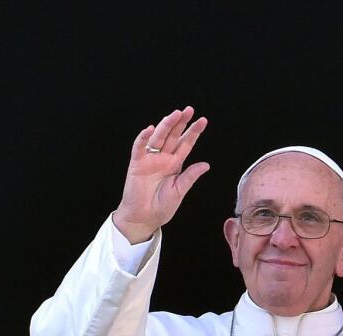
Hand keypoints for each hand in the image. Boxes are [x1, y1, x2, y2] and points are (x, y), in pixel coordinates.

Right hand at [112, 107, 209, 243]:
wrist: (145, 218)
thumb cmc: (162, 207)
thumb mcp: (180, 191)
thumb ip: (190, 176)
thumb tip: (206, 164)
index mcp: (175, 164)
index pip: (186, 144)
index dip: (193, 132)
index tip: (203, 120)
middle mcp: (163, 158)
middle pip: (173, 136)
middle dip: (180, 123)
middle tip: (188, 110)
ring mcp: (150, 159)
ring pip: (158, 138)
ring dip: (166, 126)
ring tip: (175, 115)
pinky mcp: (137, 164)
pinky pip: (139, 148)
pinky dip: (143, 138)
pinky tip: (151, 129)